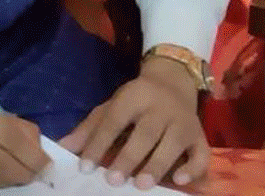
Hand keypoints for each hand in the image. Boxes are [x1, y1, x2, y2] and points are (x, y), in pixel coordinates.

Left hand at [59, 57, 208, 189]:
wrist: (174, 79)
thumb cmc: (137, 99)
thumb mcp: (112, 106)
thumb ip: (90, 128)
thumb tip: (63, 148)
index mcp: (135, 96)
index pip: (115, 119)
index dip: (99, 143)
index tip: (84, 167)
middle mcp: (161, 107)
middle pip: (146, 132)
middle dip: (129, 156)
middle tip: (112, 180)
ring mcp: (184, 120)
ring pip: (174, 142)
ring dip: (158, 164)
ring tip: (142, 185)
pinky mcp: (200, 134)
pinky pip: (201, 152)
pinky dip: (193, 167)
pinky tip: (180, 181)